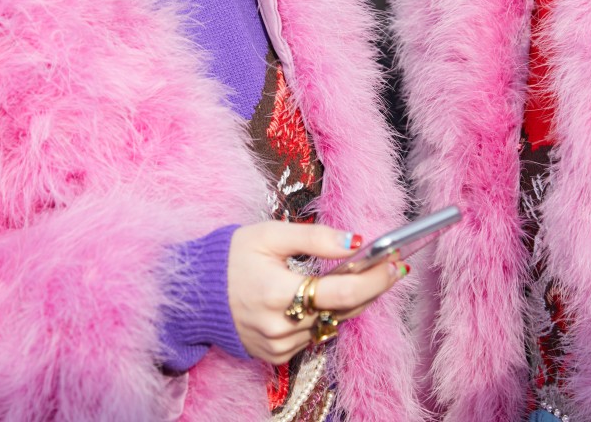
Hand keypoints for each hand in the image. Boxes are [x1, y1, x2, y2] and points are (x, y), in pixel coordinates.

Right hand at [228, 221, 406, 363]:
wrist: (193, 293)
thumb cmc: (231, 257)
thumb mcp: (269, 234)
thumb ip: (315, 237)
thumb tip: (355, 242)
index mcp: (276, 292)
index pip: (341, 291)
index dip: (374, 279)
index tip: (396, 263)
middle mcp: (279, 326)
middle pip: (342, 311)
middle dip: (371, 288)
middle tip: (392, 267)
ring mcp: (277, 346)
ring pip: (330, 326)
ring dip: (349, 303)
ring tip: (364, 277)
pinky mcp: (274, 356)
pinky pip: (312, 337)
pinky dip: (323, 317)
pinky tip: (325, 298)